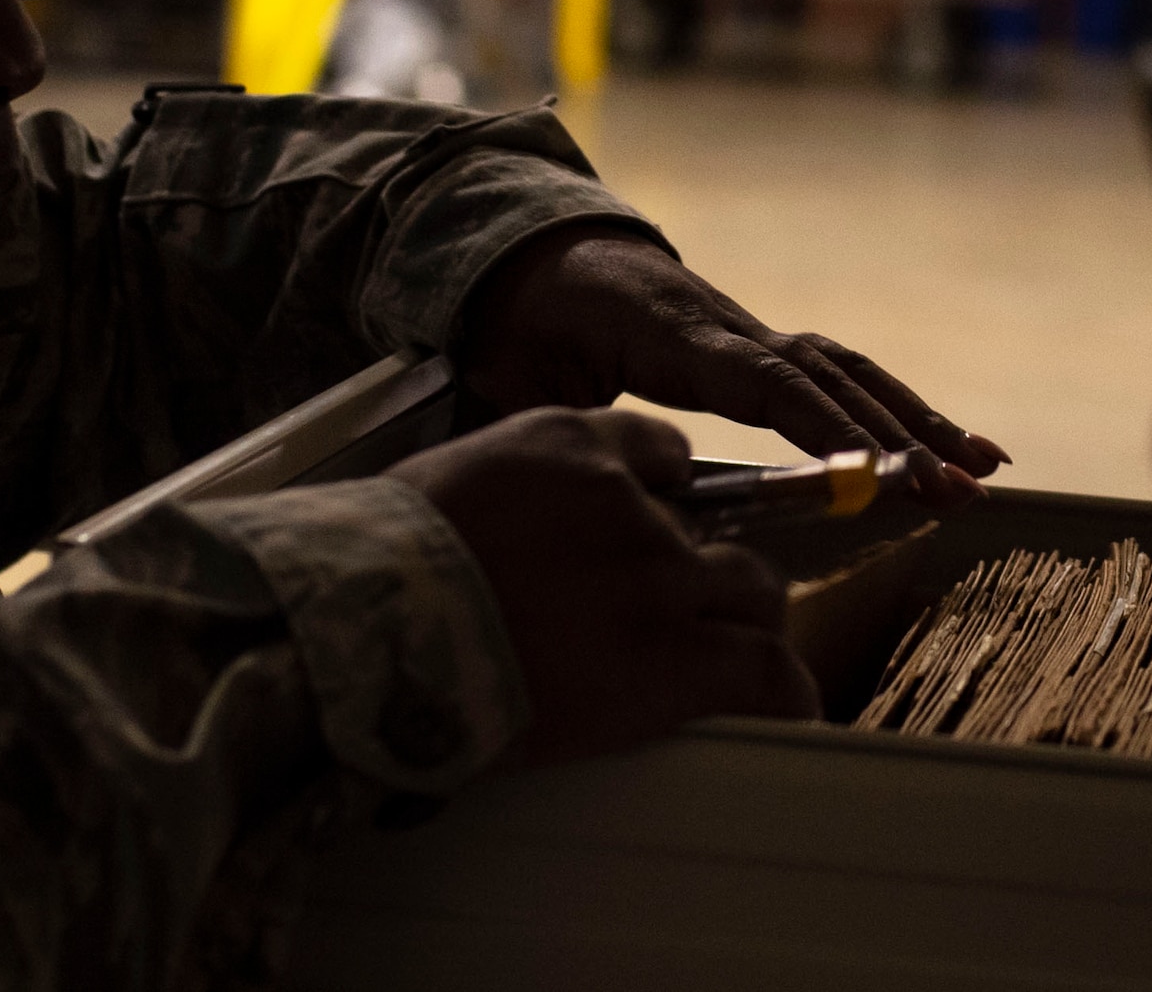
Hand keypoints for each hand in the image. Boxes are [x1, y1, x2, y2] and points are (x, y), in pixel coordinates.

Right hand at [385, 407, 819, 764]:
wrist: (368, 625)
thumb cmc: (375, 567)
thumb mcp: (446, 487)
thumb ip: (508, 496)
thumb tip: (507, 540)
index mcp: (569, 445)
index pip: (659, 455)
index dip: (661, 501)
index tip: (653, 533)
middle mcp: (630, 502)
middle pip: (713, 532)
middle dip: (703, 573)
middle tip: (676, 618)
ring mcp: (657, 576)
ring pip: (754, 593)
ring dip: (744, 628)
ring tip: (731, 667)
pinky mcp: (670, 657)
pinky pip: (766, 671)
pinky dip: (783, 691)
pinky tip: (781, 706)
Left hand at [456, 226, 1010, 505]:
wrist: (545, 260)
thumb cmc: (527, 326)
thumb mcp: (511, 372)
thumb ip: (540, 426)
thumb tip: (564, 486)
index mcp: (670, 334)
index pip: (759, 378)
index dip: (817, 421)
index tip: (867, 470)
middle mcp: (730, 328)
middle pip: (827, 376)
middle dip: (896, 437)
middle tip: (954, 493)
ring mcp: (754, 337)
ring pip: (850, 372)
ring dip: (920, 421)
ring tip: (984, 471)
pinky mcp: (766, 352)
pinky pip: (844, 376)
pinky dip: (901, 410)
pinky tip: (953, 449)